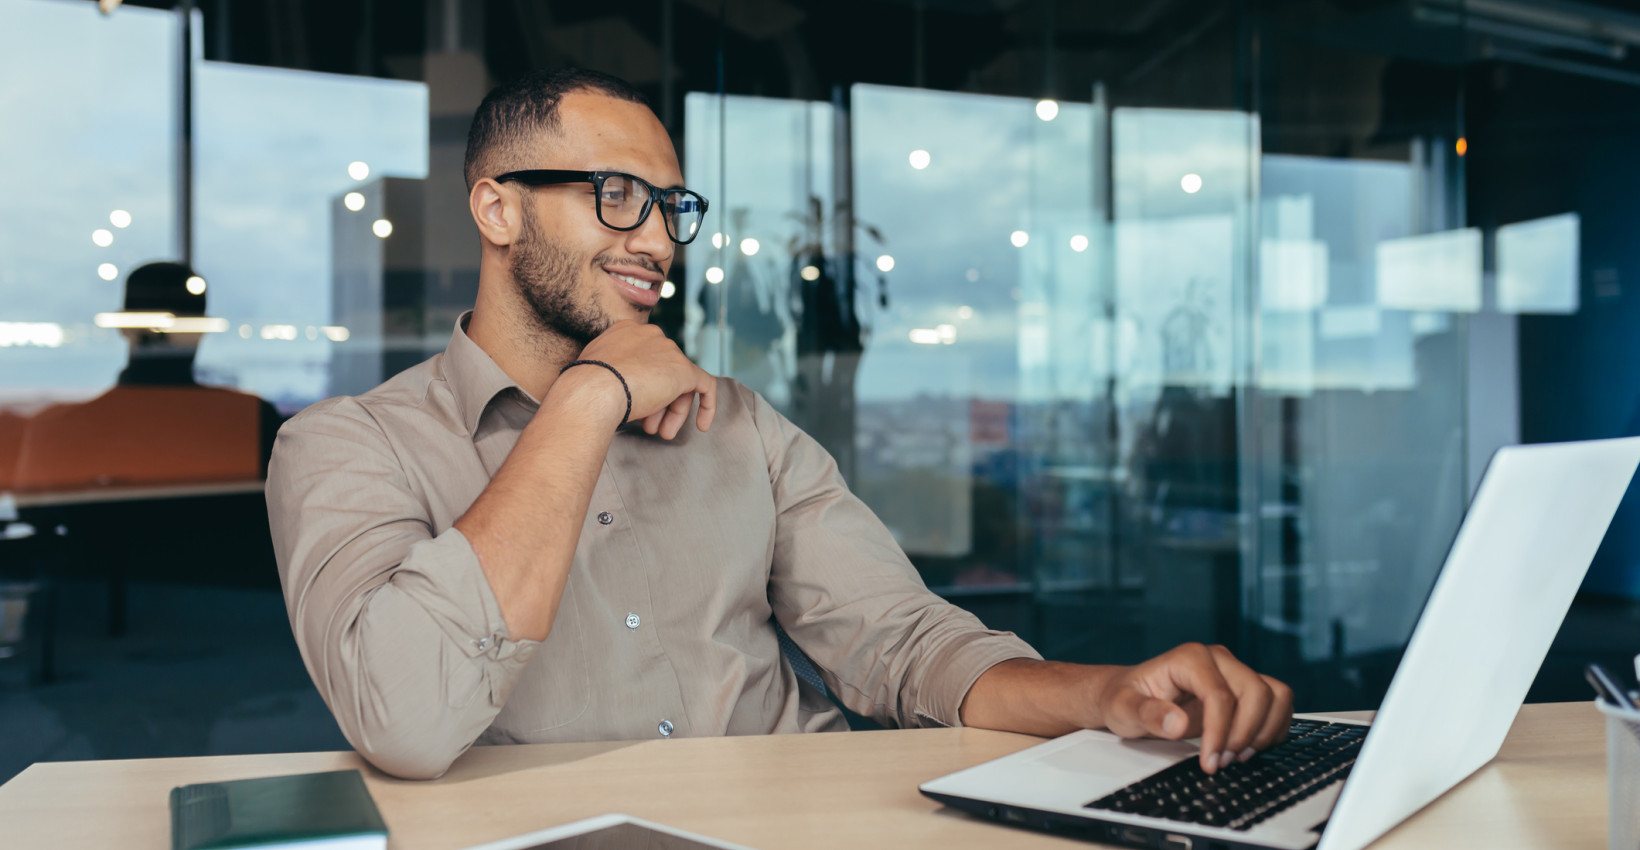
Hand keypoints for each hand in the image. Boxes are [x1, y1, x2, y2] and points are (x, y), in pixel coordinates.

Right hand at [572, 320, 716, 438]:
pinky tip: (702, 426)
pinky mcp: (685, 370)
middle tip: (650, 427)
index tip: (636, 406)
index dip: (643, 386)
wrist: (592, 389)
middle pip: (663, 371)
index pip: (644, 359)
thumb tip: (620, 390)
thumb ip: (611, 373)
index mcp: (626, 330)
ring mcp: (669, 351)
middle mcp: (651, 334)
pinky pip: (706, 386)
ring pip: (680, 383)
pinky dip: (707, 405)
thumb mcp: (595, 372)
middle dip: (659, 402)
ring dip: (672, 411)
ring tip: (661, 433)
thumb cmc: (585, 387)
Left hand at [1095, 643, 1292, 773]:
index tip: (1210, 762)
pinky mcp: (1245, 688)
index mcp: (1190, 658)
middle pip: (1256, 692)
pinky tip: (1248, 748)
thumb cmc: (1125, 698)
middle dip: (1244, 734)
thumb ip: (1146, 713)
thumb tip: (1176, 723)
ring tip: (1236, 756)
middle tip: (1222, 762)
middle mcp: (1218, 659)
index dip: (1220, 732)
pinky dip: (1272, 729)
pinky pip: (1278, 703)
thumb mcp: (1122, 708)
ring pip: (1275, 695)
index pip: (1220, 695)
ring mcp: (1234, 672)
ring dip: (1264, 731)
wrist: (1130, 694)